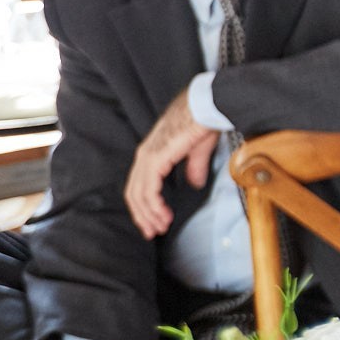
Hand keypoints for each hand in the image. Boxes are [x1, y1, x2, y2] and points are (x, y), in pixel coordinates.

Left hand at [124, 91, 217, 238]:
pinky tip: (163, 216)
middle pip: (134, 193)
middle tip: (152, 232)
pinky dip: (154, 206)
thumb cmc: (203, 121)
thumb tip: (195, 182)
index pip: (140, 185)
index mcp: (152, 153)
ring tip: (159, 228)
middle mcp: (145, 156)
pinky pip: (148, 190)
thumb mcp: (198, 150)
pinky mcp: (155, 160)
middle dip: (142, 216)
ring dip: (148, 215)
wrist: (206, 107)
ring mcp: (148, 157)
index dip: (144, 205)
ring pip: (138, 195)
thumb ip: (194, 167)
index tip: (154, 222)